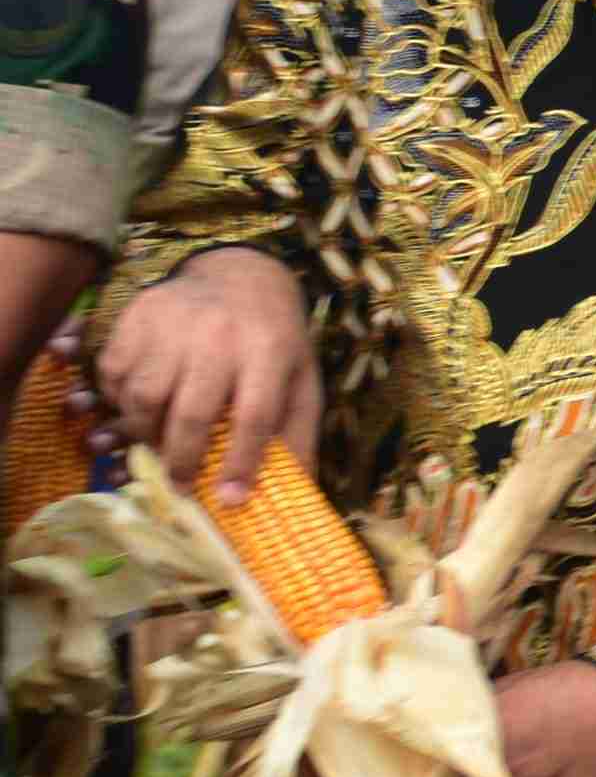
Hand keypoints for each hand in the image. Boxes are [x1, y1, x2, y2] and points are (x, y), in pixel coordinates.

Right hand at [96, 249, 321, 500]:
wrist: (240, 277)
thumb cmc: (274, 339)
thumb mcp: (301, 379)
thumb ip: (298, 434)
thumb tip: (298, 494)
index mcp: (270, 350)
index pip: (255, 416)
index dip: (242, 463)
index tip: (231, 499)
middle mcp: (220, 335)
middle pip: (192, 412)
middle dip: (183, 460)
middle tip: (181, 486)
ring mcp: (174, 323)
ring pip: (144, 397)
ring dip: (146, 431)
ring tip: (161, 444)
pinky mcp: (137, 317)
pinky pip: (114, 373)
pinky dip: (119, 399)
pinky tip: (141, 406)